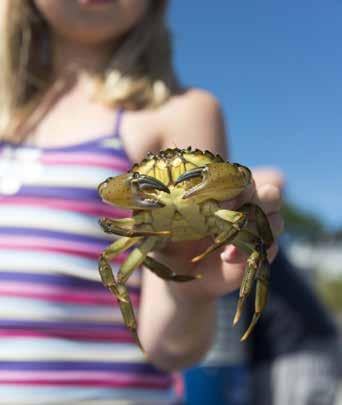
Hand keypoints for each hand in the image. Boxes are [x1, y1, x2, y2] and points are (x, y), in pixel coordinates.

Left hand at [157, 167, 283, 301]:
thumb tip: (139, 195)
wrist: (179, 280)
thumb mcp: (158, 227)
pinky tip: (228, 258)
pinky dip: (253, 251)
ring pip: (277, 218)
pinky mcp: (257, 254)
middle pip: (268, 192)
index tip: (216, 198)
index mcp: (222, 194)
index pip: (240, 177)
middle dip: (256, 198)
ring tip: (229, 241)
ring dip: (259, 226)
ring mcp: (253, 232)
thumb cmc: (169, 246)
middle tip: (228, 212)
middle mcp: (243, 208)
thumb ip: (153, 211)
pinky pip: (271, 247)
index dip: (233, 183)